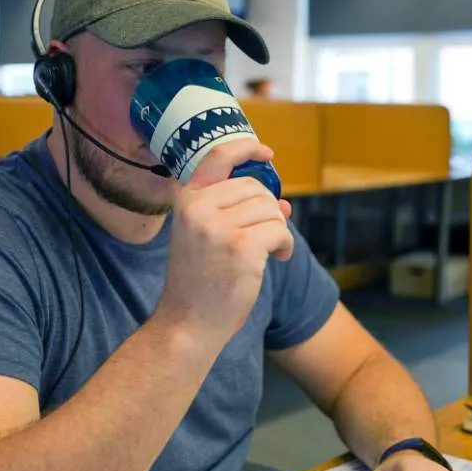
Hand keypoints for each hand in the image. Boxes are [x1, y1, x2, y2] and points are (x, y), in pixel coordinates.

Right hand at [155, 139, 293, 344]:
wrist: (187, 323)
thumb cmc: (198, 282)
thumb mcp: (204, 237)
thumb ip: (236, 213)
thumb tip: (283, 204)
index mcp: (186, 201)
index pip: (218, 157)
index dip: (246, 148)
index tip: (267, 153)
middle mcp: (198, 208)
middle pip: (255, 188)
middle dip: (268, 210)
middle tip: (266, 236)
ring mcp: (218, 227)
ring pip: (271, 209)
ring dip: (278, 230)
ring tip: (271, 252)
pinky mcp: (241, 247)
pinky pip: (279, 230)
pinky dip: (285, 245)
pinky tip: (279, 259)